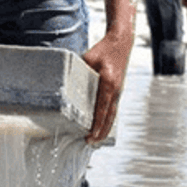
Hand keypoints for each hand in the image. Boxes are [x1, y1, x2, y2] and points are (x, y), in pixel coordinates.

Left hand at [81, 31, 133, 145]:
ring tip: (96, 141)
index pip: (102, 108)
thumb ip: (78, 72)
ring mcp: (118, 91)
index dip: (97, 123)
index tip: (91, 135)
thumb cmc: (103, 50)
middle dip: (101, 131)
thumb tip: (65, 83)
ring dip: (105, 128)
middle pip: (109, 116)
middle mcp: (115, 90)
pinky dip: (108, 120)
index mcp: (108, 83)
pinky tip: (102, 128)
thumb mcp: (88, 59)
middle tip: (91, 143)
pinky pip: (113, 109)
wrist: (121, 43)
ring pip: (113, 114)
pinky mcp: (118, 91)